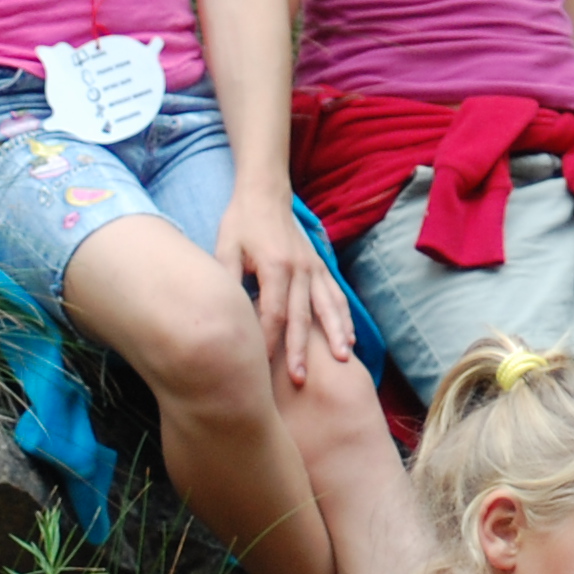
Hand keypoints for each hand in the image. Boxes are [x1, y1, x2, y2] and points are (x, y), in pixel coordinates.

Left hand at [214, 187, 353, 385]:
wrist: (265, 194)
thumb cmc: (240, 224)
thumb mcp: (224, 248)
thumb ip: (228, 279)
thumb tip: (223, 314)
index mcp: (275, 266)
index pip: (273, 312)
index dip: (269, 342)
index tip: (262, 367)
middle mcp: (300, 268)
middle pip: (302, 316)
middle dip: (301, 350)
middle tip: (300, 379)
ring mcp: (314, 267)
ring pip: (327, 307)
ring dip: (334, 334)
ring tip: (342, 360)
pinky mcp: (320, 266)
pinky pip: (336, 295)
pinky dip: (344, 317)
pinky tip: (349, 338)